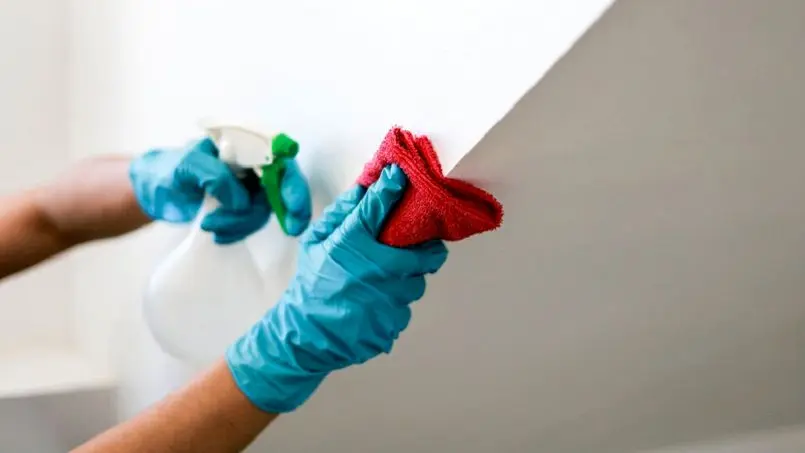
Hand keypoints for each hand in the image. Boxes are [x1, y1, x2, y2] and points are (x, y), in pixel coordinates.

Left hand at [130, 137, 311, 243]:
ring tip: (211, 226)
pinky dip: (237, 231)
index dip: (292, 183)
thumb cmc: (169, 170)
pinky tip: (217, 233)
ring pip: (264, 209)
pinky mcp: (242, 207)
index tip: (293, 206)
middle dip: (289, 208)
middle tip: (292, 229)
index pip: (280, 160)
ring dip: (242, 223)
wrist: (155, 190)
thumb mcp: (187, 167)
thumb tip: (241, 200)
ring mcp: (249, 187)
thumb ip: (214, 176)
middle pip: (283, 185)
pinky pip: (251, 222)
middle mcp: (253, 164)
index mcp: (244, 145)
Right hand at [226, 164, 448, 411]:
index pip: (378, 206)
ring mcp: (389, 299)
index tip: (401, 177)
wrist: (307, 334)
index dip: (392, 187)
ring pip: (417, 283)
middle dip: (429, 249)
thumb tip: (362, 188)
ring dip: (408, 280)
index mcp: (352, 244)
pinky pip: (406, 308)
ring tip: (386, 283)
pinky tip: (377, 305)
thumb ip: (339, 215)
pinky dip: (396, 305)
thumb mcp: (314, 244)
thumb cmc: (311, 285)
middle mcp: (376, 269)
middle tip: (425, 248)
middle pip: (424, 254)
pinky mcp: (394, 322)